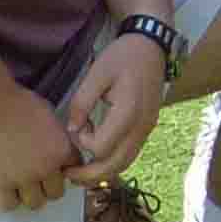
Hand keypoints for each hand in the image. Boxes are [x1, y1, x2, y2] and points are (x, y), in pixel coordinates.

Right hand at [0, 88, 83, 211]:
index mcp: (61, 150)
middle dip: (50, 185)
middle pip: (56, 193)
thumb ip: (57, 136)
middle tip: (40, 176)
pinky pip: (9, 204)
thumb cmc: (19, 103)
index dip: (65, 166)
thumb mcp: (50, 116)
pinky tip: (6, 188)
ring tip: (23, 184)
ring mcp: (22, 179)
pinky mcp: (0, 183)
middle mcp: (45, 169)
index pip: (74, 169)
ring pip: (35, 203)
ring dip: (31, 194)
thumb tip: (57, 145)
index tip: (57, 164)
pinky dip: (9, 199)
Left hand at [59, 34, 165, 184]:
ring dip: (102, 172)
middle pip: (115, 166)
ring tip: (81, 171)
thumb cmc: (123, 56)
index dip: (83, 144)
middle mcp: (141, 127)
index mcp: (128, 112)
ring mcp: (147, 130)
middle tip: (68, 174)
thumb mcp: (96, 73)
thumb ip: (82, 102)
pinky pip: (130, 154)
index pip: (102, 147)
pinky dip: (113, 161)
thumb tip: (72, 129)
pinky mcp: (147, 128)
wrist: (152, 46)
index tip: (74, 128)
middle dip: (90, 175)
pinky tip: (98, 155)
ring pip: (125, 164)